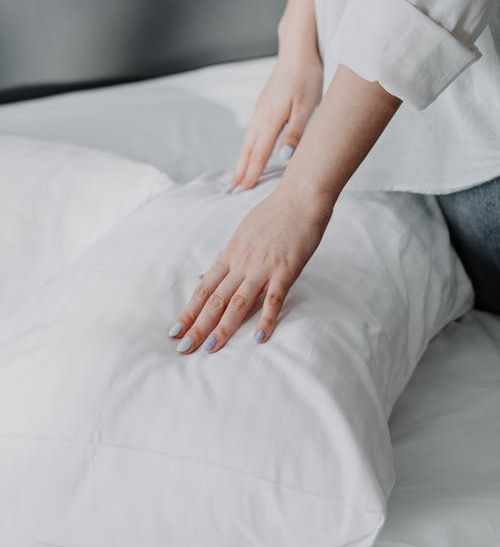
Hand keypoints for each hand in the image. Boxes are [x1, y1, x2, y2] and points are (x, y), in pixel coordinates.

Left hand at [168, 185, 331, 352]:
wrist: (300, 197)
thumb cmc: (273, 214)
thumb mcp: (241, 233)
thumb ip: (225, 257)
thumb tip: (206, 274)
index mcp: (230, 256)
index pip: (203, 289)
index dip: (188, 311)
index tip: (175, 330)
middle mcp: (241, 264)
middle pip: (215, 300)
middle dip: (198, 326)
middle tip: (184, 348)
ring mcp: (263, 268)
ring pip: (238, 303)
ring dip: (223, 328)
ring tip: (210, 349)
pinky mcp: (286, 271)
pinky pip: (273, 299)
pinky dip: (266, 319)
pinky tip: (259, 338)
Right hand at [228, 49, 322, 192]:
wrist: (297, 51)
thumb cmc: (305, 77)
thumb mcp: (306, 107)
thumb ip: (295, 134)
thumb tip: (283, 159)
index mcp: (270, 120)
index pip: (259, 154)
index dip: (252, 174)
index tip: (243, 191)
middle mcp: (260, 117)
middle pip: (247, 151)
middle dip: (240, 172)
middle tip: (231, 192)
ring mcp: (259, 111)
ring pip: (247, 142)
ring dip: (241, 161)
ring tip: (236, 178)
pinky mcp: (263, 107)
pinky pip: (251, 134)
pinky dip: (247, 149)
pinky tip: (248, 154)